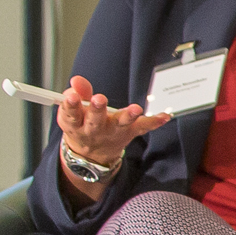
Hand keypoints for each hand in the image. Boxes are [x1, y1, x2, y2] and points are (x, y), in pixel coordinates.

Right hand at [53, 75, 171, 198]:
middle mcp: (94, 130)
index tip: (72, 97)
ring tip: (135, 109)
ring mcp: (113, 132)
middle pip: (95, 121)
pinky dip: (153, 122)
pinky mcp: (129, 132)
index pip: (71, 115)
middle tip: (99, 99)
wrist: (92, 154)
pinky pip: (142, 127)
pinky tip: (164, 116)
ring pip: (120, 124)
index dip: (71, 106)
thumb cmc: (81, 125)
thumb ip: (77, 94)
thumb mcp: (72, 113)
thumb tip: (76, 80)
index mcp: (76, 124)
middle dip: (97, 110)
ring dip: (128, 116)